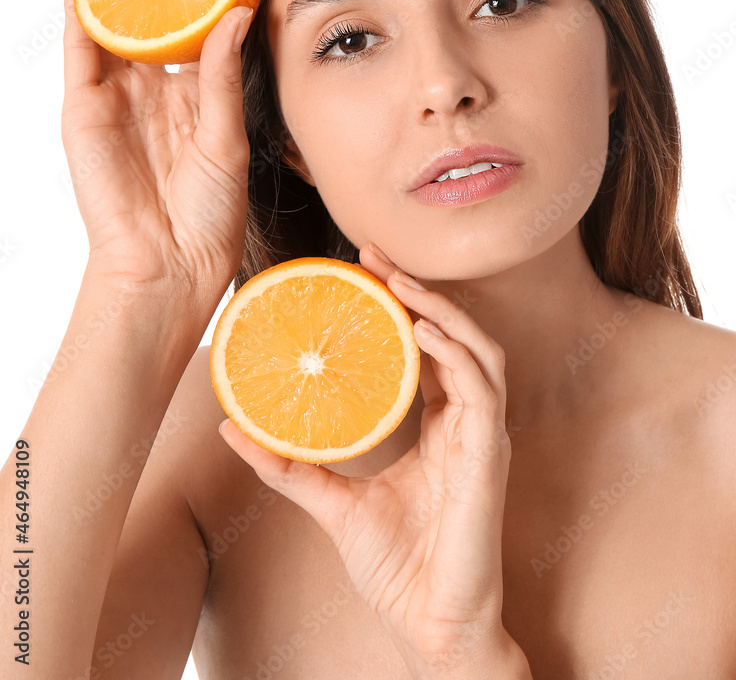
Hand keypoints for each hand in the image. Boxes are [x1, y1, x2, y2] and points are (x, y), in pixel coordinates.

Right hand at [62, 0, 253, 297]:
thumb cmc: (208, 215)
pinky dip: (78, 5)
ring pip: (110, 22)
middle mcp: (151, 91)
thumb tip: (237, 13)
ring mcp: (115, 97)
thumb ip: (222, 75)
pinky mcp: (84, 108)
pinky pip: (79, 47)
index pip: (190, 31)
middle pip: (146, 17)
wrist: (170, 266)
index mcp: (190, 98)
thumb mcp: (226, 136)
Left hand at [219, 242, 530, 678]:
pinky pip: (483, 389)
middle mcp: (466, 423)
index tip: (364, 270)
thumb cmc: (393, 565)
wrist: (427, 622)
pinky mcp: (489, 455)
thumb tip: (230, 429)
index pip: (428, 348)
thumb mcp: (330, 501)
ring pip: (478, 350)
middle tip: (375, 258)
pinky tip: (422, 331)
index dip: (403, 306)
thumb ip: (288, 465)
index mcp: (439, 427)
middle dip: (420, 291)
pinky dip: (456, 353)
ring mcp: (483, 437)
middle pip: (455, 336)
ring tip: (398, 284)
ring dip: (441, 310)